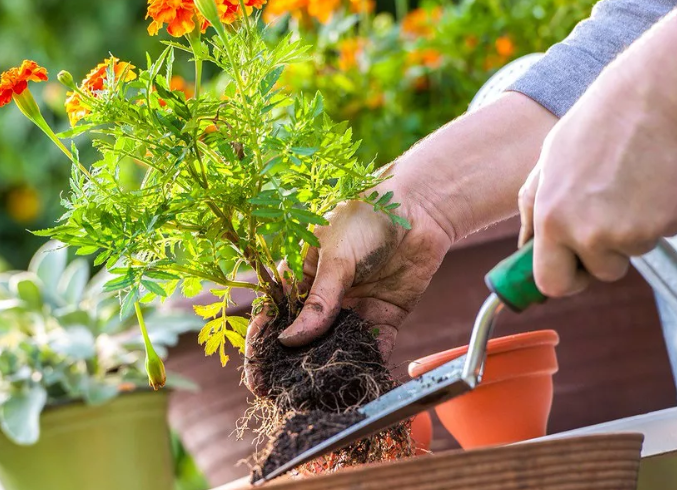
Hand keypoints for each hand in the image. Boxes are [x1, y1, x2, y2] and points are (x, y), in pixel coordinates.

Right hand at [242, 92, 557, 395]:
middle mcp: (326, 297)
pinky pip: (374, 346)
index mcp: (303, 275)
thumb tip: (290, 340)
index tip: (257, 370)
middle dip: (290, 366)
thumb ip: (318, 300)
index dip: (264, 342)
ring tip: (315, 397)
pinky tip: (357, 383)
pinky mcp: (385, 317)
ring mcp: (354, 308)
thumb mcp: (335, 256)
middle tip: (278, 393)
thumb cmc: (367, 217)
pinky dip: (367, 364)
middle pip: (304, 338)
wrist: (419, 207)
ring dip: (327, 369)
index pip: (276, 313)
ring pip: (336, 346)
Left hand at [518, 89, 676, 297]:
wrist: (652, 99)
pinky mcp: (668, 224)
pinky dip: (657, 216)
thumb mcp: (547, 165)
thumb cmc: (595, 127)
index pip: (552, 283)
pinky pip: (660, 234)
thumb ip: (533, 210)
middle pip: (600, 273)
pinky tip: (650, 182)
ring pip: (632, 252)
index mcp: (552, 220)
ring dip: (631, 230)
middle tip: (606, 215)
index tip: (572, 271)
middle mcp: (589, 233)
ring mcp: (632, 232)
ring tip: (626, 185)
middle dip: (603, 256)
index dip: (564, 280)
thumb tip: (524, 248)